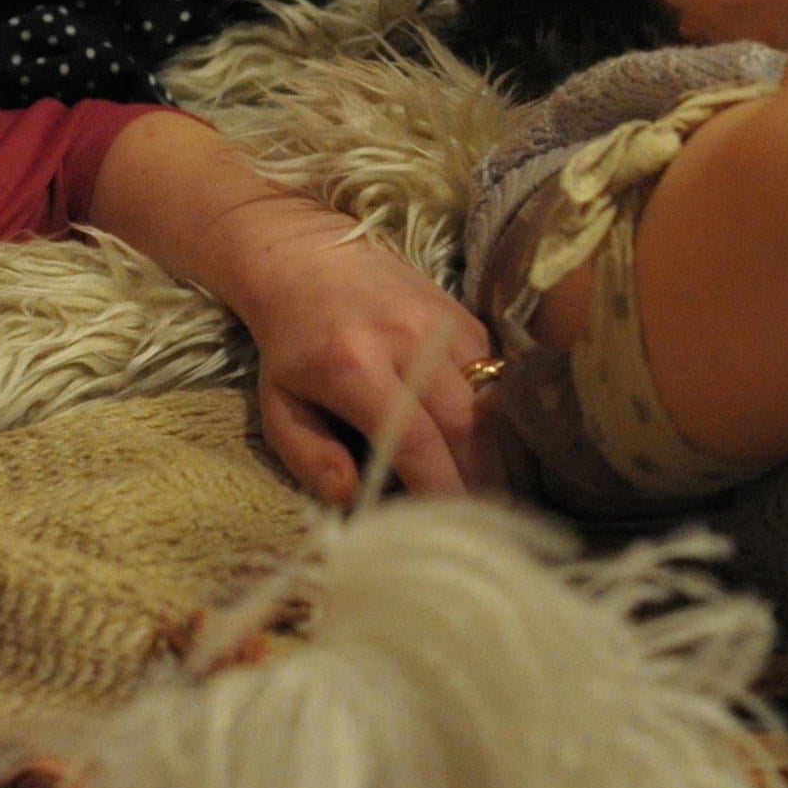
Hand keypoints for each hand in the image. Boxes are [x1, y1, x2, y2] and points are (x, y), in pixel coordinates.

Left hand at [212, 193, 498, 504]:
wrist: (309, 259)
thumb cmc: (291, 344)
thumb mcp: (279, 406)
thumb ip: (311, 458)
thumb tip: (356, 500)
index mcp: (354, 367)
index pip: (413, 439)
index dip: (439, 487)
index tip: (452, 528)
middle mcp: (410, 341)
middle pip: (467, 424)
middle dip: (484, 482)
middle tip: (492, 525)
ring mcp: (445, 324)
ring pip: (493, 401)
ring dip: (505, 454)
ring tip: (508, 497)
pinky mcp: (467, 318)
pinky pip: (498, 378)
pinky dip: (504, 419)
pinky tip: (504, 452)